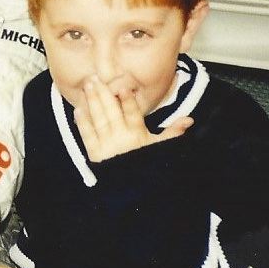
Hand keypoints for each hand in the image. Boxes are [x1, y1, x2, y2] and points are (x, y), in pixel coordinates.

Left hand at [75, 77, 192, 161]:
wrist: (132, 189)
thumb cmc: (147, 164)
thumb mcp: (161, 148)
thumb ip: (173, 132)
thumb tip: (189, 119)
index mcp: (137, 135)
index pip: (133, 115)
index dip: (128, 102)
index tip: (124, 87)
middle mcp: (121, 138)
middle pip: (112, 113)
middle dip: (104, 95)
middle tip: (96, 78)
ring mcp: (106, 145)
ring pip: (98, 120)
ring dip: (92, 102)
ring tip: (87, 86)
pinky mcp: (95, 153)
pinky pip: (87, 136)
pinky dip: (83, 123)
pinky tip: (78, 109)